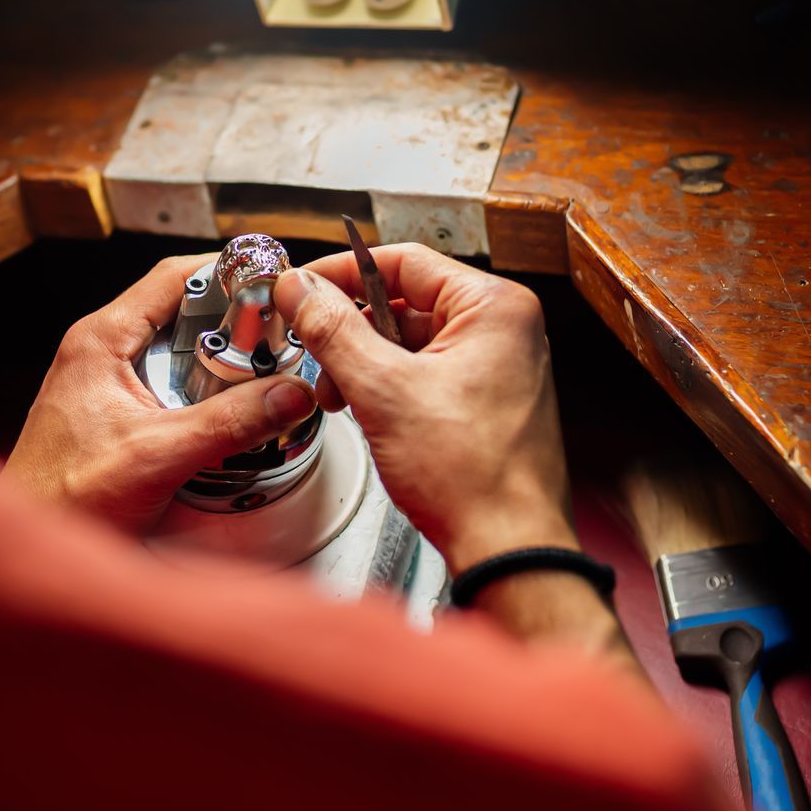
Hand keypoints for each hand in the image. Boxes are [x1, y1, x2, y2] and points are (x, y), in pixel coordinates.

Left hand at [2, 255, 317, 534]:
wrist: (33, 552)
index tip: (272, 282)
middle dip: (231, 317)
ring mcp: (103, 380)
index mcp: (100, 340)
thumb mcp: (158, 456)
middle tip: (277, 332)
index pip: (173, 277)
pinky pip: (165, 379)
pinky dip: (200, 385)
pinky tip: (226, 407)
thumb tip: (288, 395)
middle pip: (178, 308)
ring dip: (217, 354)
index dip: (228, 272)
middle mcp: (98, 350)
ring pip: (173, 345)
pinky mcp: (112, 410)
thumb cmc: (63, 501)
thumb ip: (228, 423)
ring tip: (263, 366)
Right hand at [273, 245, 575, 570]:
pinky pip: (425, 373)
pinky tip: (365, 412)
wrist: (508, 549)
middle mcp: (504, 330)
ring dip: (364, 363)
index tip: (302, 286)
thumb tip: (301, 288)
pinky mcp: (486, 402)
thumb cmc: (472, 477)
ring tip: (338, 396)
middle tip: (313, 350)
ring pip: (411, 341)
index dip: (342, 272)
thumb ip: (334, 330)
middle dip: (351, 331)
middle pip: (405, 302)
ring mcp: (498, 367)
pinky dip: (387, 388)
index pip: (404, 261)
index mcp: (494, 308)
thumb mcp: (382, 390)